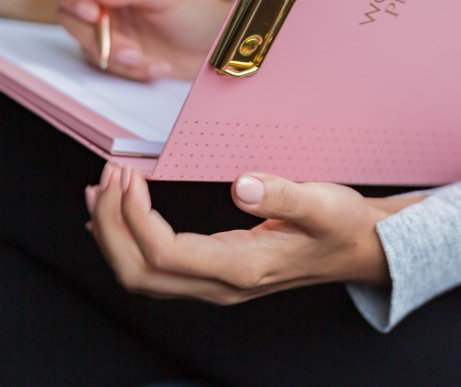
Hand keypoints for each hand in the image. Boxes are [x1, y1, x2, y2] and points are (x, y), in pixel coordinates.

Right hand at [47, 0, 231, 80]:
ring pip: (85, 43)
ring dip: (118, 57)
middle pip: (68, 13)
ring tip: (150, 59)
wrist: (215, 47)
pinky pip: (106, 65)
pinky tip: (157, 65)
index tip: (92, 13)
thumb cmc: (196, 9)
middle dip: (100, 37)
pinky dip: (132, 70)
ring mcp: (104, 25)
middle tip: (131, 49)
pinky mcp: (112, 51)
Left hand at [84, 166, 424, 303]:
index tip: (129, 174)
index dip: (135, 216)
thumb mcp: (322, 203)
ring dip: (112, 236)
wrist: (360, 251)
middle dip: (112, 225)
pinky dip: (126, 244)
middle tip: (108, 177)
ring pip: (141, 277)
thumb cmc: (341, 227)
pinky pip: (154, 271)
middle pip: (139, 272)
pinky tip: (117, 217)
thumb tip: (240, 185)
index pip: (165, 252)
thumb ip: (282, 194)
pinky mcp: (212, 276)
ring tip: (100, 192)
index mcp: (242, 267)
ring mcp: (215, 286)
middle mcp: (222, 285)